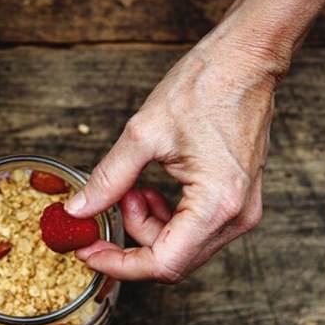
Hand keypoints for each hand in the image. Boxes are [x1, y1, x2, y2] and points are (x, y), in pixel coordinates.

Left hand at [67, 33, 281, 282]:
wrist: (245, 60)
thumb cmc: (205, 86)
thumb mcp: (143, 134)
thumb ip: (108, 180)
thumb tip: (79, 210)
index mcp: (217, 204)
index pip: (163, 263)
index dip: (119, 265)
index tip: (88, 252)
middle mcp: (236, 216)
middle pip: (172, 260)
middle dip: (132, 238)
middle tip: (112, 203)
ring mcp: (241, 210)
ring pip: (182, 246)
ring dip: (147, 225)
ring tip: (133, 187)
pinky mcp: (238, 200)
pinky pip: (195, 228)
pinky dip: (165, 217)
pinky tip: (152, 188)